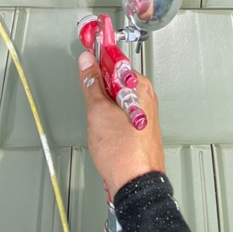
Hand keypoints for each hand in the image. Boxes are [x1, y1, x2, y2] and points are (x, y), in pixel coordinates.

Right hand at [78, 51, 164, 197]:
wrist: (135, 184)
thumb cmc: (123, 153)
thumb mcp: (98, 112)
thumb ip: (91, 83)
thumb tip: (87, 62)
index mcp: (139, 86)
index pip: (115, 59)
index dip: (98, 56)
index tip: (88, 46)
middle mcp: (145, 96)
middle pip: (115, 77)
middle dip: (99, 86)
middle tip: (92, 101)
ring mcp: (143, 111)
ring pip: (116, 95)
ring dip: (103, 102)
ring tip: (100, 121)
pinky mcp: (139, 125)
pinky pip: (120, 109)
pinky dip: (109, 113)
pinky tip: (105, 129)